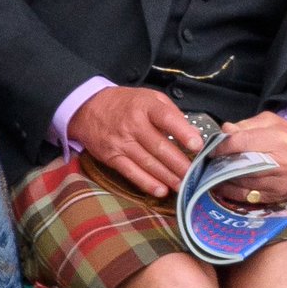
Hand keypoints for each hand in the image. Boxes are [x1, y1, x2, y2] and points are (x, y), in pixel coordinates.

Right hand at [69, 87, 203, 197]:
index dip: (183, 132)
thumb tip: (193, 132)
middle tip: (195, 175)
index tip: (198, 145)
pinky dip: (147, 183)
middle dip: (179, 164)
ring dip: (168, 177)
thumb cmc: (126, 103)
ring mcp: (121, 142)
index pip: (166, 119)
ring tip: (184, 186)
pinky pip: (131, 173)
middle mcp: (133, 125)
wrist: (88, 108)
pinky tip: (161, 190)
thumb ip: (172, 113)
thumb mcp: (150, 97)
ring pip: (148, 163)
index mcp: (146, 106)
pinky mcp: (112, 157)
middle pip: (159, 147)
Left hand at [210, 111, 286, 205]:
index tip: (211, 149)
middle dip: (221, 164)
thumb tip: (224, 130)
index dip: (222, 146)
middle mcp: (282, 162)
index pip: (242, 142)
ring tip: (213, 173)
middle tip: (209, 162)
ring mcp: (280, 182)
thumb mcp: (271, 122)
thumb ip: (247, 124)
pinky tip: (223, 186)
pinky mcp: (277, 196)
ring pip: (243, 182)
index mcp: (280, 138)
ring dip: (223, 179)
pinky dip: (232, 192)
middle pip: (241, 164)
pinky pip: (247, 196)